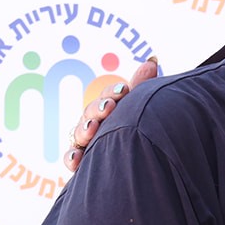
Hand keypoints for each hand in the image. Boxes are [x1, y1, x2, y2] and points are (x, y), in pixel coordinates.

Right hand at [63, 56, 158, 171]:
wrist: (137, 165)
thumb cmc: (136, 133)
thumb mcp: (139, 108)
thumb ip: (142, 86)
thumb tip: (152, 59)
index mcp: (109, 110)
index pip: (107, 96)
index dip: (113, 93)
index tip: (124, 90)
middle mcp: (95, 124)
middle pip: (91, 112)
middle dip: (99, 108)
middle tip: (109, 107)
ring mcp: (86, 142)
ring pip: (79, 133)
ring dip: (84, 129)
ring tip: (92, 129)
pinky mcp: (82, 163)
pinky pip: (71, 159)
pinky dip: (72, 158)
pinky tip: (78, 159)